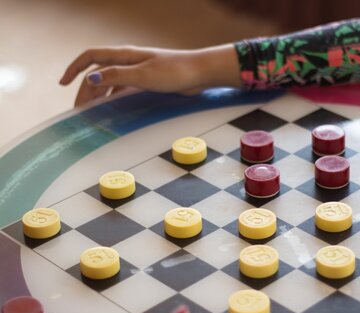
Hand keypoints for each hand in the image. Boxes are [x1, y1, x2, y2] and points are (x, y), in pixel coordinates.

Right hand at [59, 45, 240, 106]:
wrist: (199, 73)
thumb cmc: (174, 72)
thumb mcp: (143, 75)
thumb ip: (116, 76)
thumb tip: (91, 77)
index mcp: (124, 55)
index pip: (91, 56)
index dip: (74, 68)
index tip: (63, 83)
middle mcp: (128, 60)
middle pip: (98, 72)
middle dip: (86, 89)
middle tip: (79, 110)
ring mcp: (138, 70)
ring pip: (110, 81)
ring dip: (99, 95)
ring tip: (92, 112)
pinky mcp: (147, 80)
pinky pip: (123, 88)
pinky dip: (114, 97)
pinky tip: (112, 108)